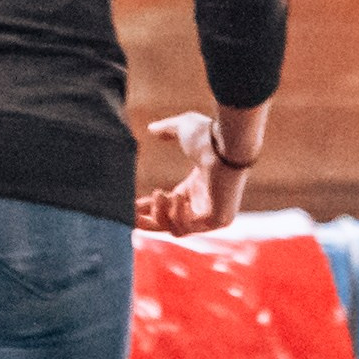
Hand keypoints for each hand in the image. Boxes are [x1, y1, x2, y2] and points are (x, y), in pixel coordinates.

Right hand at [135, 111, 254, 236]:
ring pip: (174, 229)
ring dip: (161, 213)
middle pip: (170, 226)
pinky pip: (186, 228)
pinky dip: (177, 214)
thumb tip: (152, 128)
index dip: (149, 208)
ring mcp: (213, 216)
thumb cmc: (210, 136)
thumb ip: (167, 129)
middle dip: (148, 223)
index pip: (170, 207)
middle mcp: (205, 205)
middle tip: (130, 218)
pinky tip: (177, 196)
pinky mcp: (217, 221)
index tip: (131, 206)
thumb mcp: (183, 128)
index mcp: (198, 188)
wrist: (227, 145)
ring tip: (159, 193)